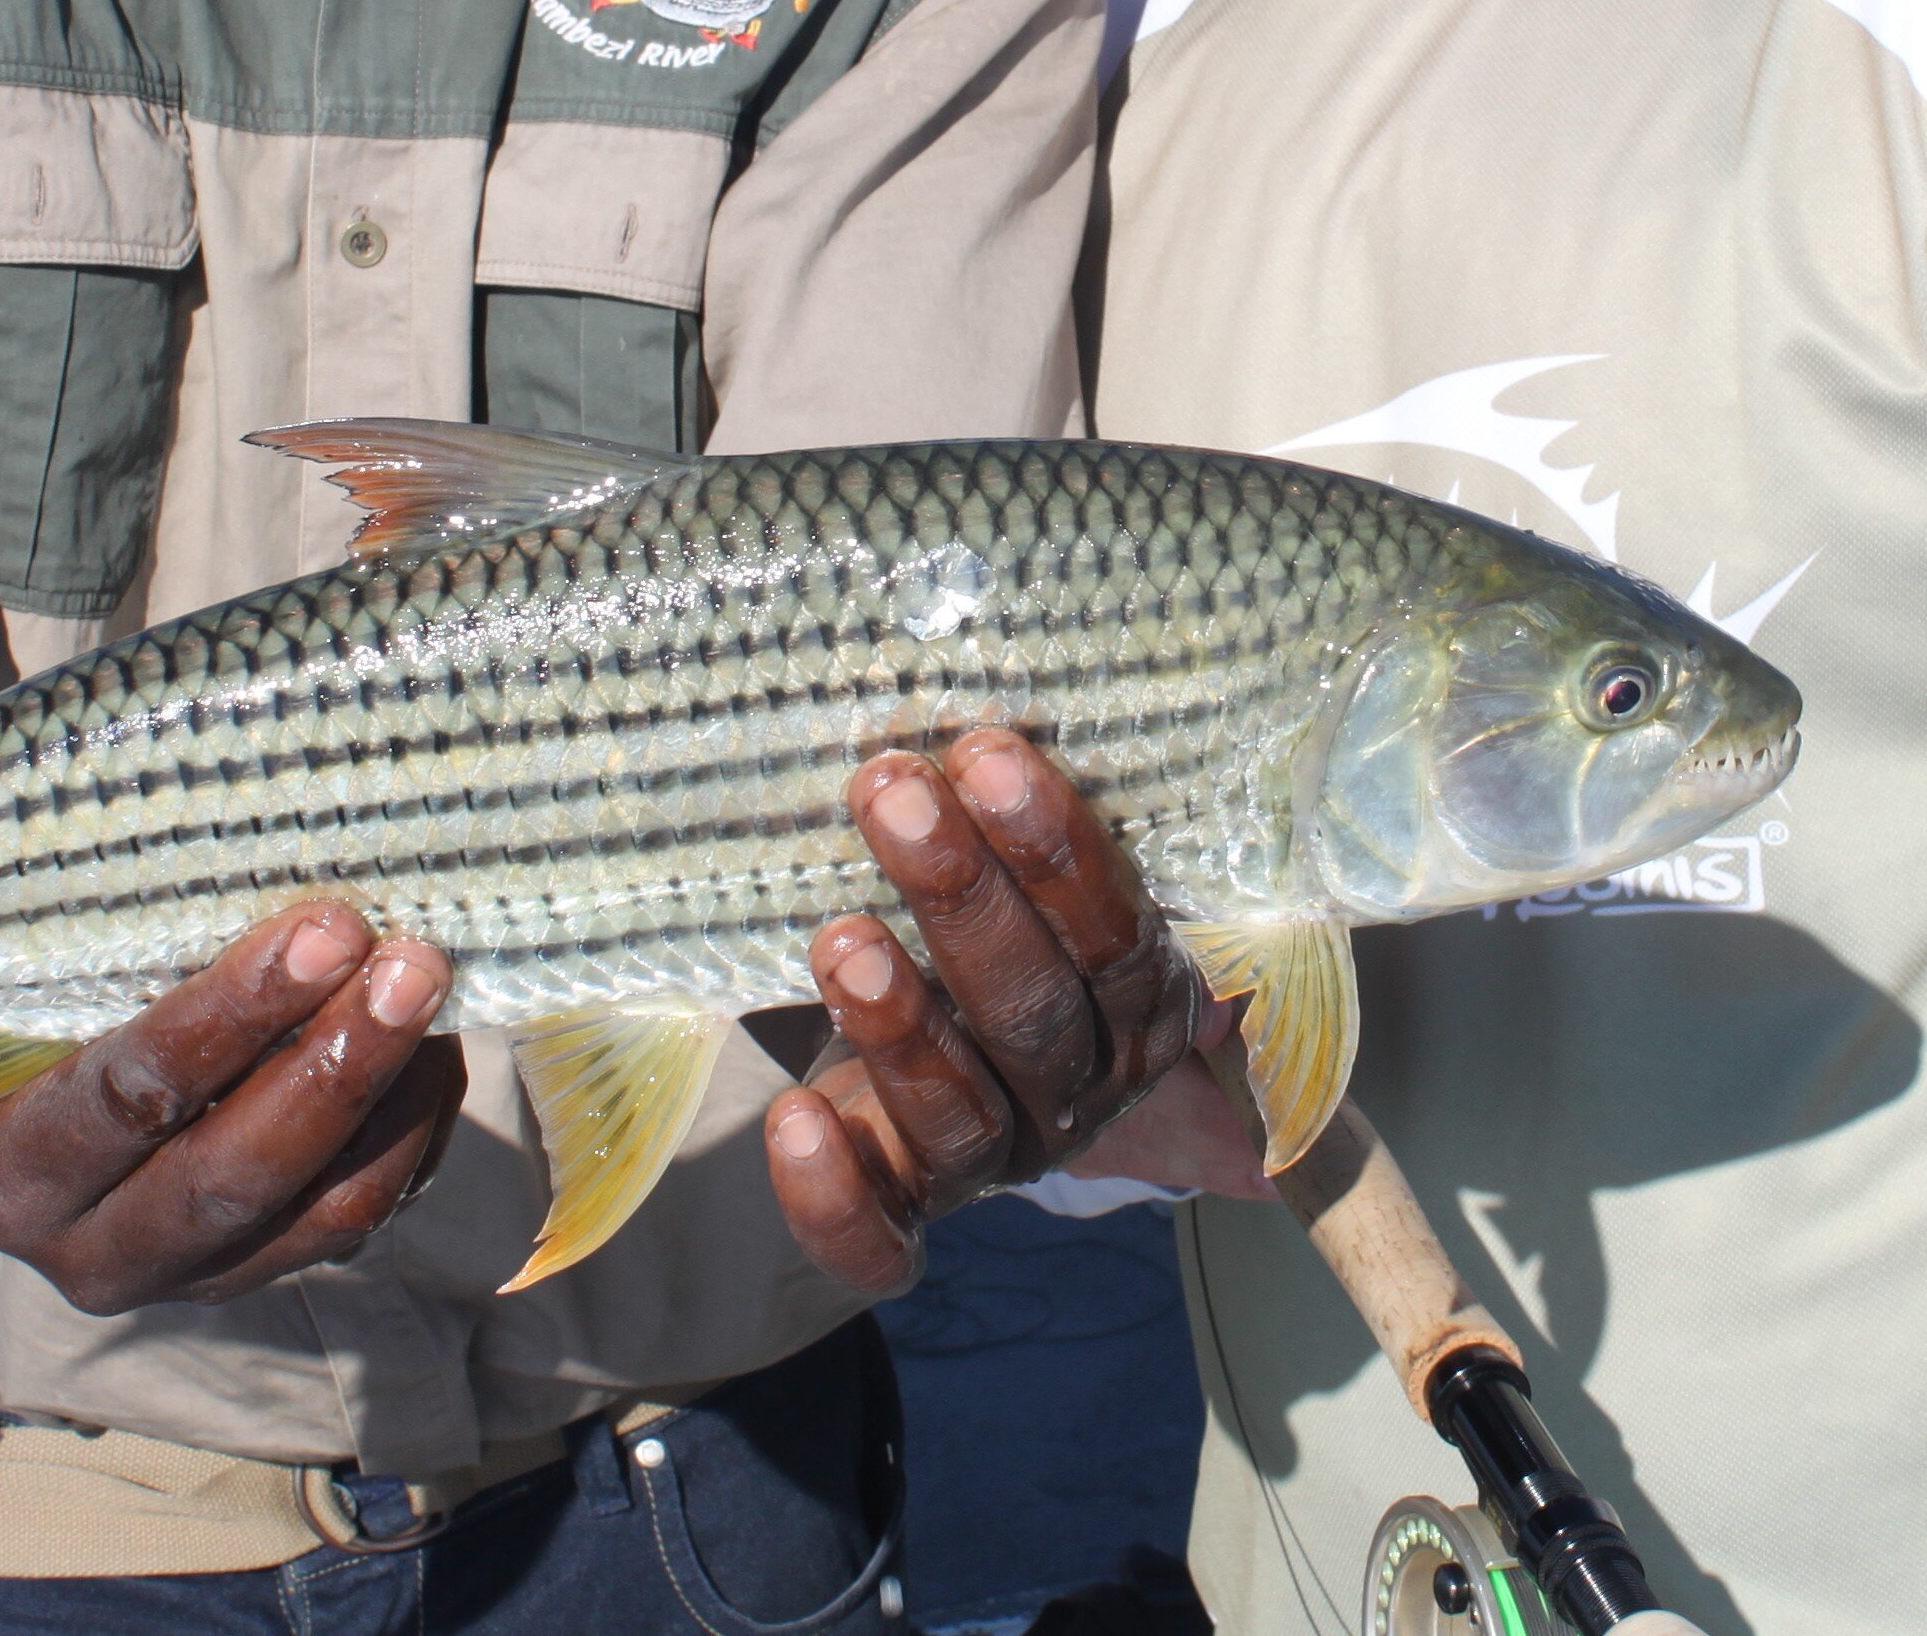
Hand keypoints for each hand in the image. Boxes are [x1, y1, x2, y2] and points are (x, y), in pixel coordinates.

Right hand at [0, 903, 465, 1312]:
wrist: (49, 1121)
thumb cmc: (41, 1019)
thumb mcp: (37, 991)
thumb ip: (94, 956)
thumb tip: (204, 839)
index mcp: (13, 1173)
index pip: (127, 1098)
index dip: (231, 1016)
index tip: (325, 931)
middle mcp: (93, 1252)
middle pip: (235, 1171)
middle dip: (336, 1063)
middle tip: (410, 966)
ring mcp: (190, 1278)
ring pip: (319, 1209)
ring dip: (392, 1092)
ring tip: (433, 987)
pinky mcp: (266, 1276)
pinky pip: (360, 1218)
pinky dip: (411, 1128)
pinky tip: (432, 1046)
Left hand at [761, 729, 1214, 1289]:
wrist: (936, 1057)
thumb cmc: (980, 927)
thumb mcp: (1022, 874)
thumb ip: (1010, 816)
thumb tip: (964, 685)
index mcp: (1131, 1006)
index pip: (1118, 937)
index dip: (1059, 852)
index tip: (985, 752)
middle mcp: (1077, 1094)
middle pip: (1036, 1014)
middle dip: (964, 901)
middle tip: (892, 796)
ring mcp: (997, 1162)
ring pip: (965, 1116)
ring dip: (903, 1028)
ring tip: (837, 938)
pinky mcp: (911, 1215)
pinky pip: (884, 1242)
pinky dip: (837, 1195)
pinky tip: (794, 1119)